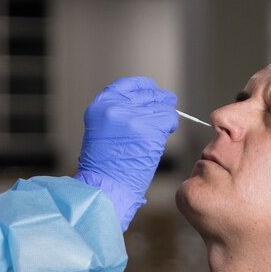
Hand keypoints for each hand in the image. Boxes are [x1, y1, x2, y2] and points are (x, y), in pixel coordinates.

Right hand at [74, 77, 178, 229]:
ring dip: (166, 113)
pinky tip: (168, 130)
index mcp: (100, 106)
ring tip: (166, 122)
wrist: (104, 186)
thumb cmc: (103, 165)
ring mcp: (133, 118)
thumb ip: (118, 114)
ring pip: (160, 105)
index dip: (142, 86)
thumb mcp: (101, 130)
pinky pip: (168, 118)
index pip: (125, 85)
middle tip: (167, 103)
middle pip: (146, 94)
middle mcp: (115, 107)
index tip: (151, 89)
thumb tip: (143, 105)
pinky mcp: (149, 130)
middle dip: (158, 99)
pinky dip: (171, 123)